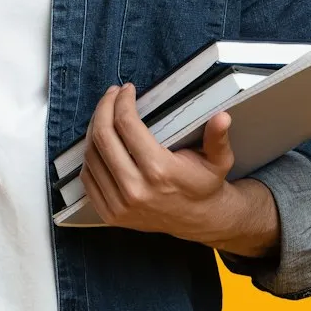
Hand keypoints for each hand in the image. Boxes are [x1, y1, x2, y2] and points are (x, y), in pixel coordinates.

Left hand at [79, 83, 260, 245]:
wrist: (199, 220)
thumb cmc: (205, 184)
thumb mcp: (218, 160)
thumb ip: (217, 138)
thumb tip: (222, 117)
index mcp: (160, 171)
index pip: (127, 125)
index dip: (123, 101)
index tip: (127, 89)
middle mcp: (135, 189)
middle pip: (103, 137)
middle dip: (103, 108)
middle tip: (111, 95)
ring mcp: (120, 204)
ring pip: (91, 156)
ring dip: (94, 129)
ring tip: (105, 113)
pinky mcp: (110, 214)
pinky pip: (88, 178)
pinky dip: (90, 155)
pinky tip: (99, 140)